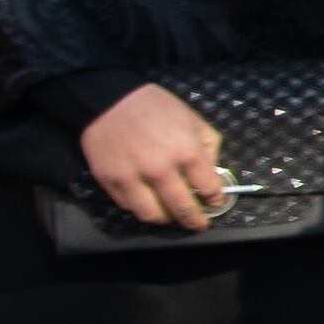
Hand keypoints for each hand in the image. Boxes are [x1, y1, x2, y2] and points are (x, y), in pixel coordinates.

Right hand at [81, 83, 225, 232]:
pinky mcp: (109, 181)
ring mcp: (132, 178)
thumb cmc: (155, 107)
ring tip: (171, 215)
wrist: (109, 99)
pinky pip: (129, 206)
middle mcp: (160, 170)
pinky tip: (148, 201)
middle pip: (183, 209)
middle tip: (198, 223)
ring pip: (153, 216)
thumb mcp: (193, 120)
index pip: (208, 189)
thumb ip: (208, 147)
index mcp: (186, 152)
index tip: (215, 202)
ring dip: (166, 219)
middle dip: (195, 220)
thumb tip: (212, 173)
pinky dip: (141, 208)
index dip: (215, 200)